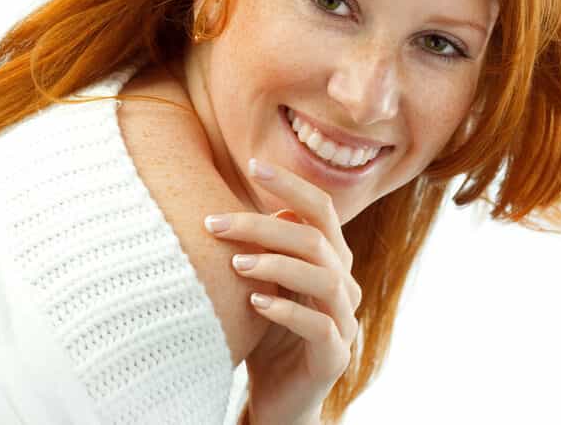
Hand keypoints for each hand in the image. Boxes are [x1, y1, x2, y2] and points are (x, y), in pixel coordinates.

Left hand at [203, 158, 361, 424]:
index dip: (291, 184)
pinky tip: (255, 304)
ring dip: (277, 264)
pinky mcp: (336, 356)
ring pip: (324, 278)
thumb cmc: (268, 332)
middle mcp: (345, 284)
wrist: (279, 396)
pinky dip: (286, 310)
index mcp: (331, 259)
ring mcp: (345, 321)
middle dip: (263, 225)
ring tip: (235, 265)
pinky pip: (320, 327)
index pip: (321, 209)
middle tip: (214, 223)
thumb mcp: (264, 282)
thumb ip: (265, 246)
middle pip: (315, 239)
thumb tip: (248, 199)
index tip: (254, 164)